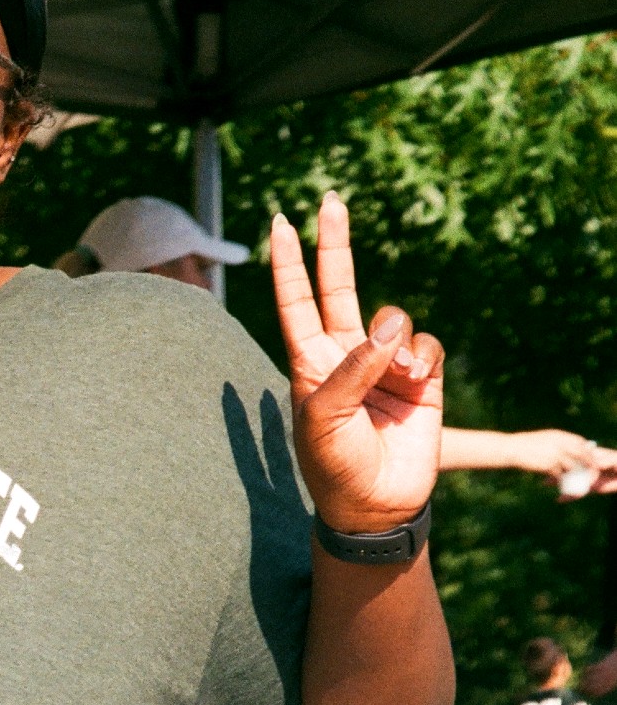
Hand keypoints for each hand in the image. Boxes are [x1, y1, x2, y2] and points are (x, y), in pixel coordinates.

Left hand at [271, 193, 444, 532]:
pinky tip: (416, 382)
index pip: (295, 300)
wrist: (376, 503)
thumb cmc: (334, 464)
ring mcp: (384, 363)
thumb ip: (351, 369)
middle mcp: (345, 353)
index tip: (278, 223)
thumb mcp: (325, 417)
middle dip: (334, 244)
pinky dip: (422, 357)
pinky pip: (426, 344)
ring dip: (397, 340)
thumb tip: (386, 329)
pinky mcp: (422, 377)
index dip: (288, 263)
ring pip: (394, 319)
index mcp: (310, 359)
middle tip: (329, 200)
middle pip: (338, 285)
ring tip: (396, 379)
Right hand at [517, 431, 616, 500]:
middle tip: (589, 468)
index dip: (585, 448)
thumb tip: (567, 448)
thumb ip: (556, 441)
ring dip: (573, 472)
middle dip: (588, 461)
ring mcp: (555, 455)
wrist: (511, 448)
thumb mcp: (542, 438)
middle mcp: (559, 444)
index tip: (586, 454)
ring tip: (572, 477)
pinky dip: (559, 479)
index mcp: (558, 435)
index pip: (579, 441)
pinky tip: (556, 481)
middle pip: (581, 453)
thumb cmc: (524, 443)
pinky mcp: (549, 466)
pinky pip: (560, 474)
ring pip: (572, 466)